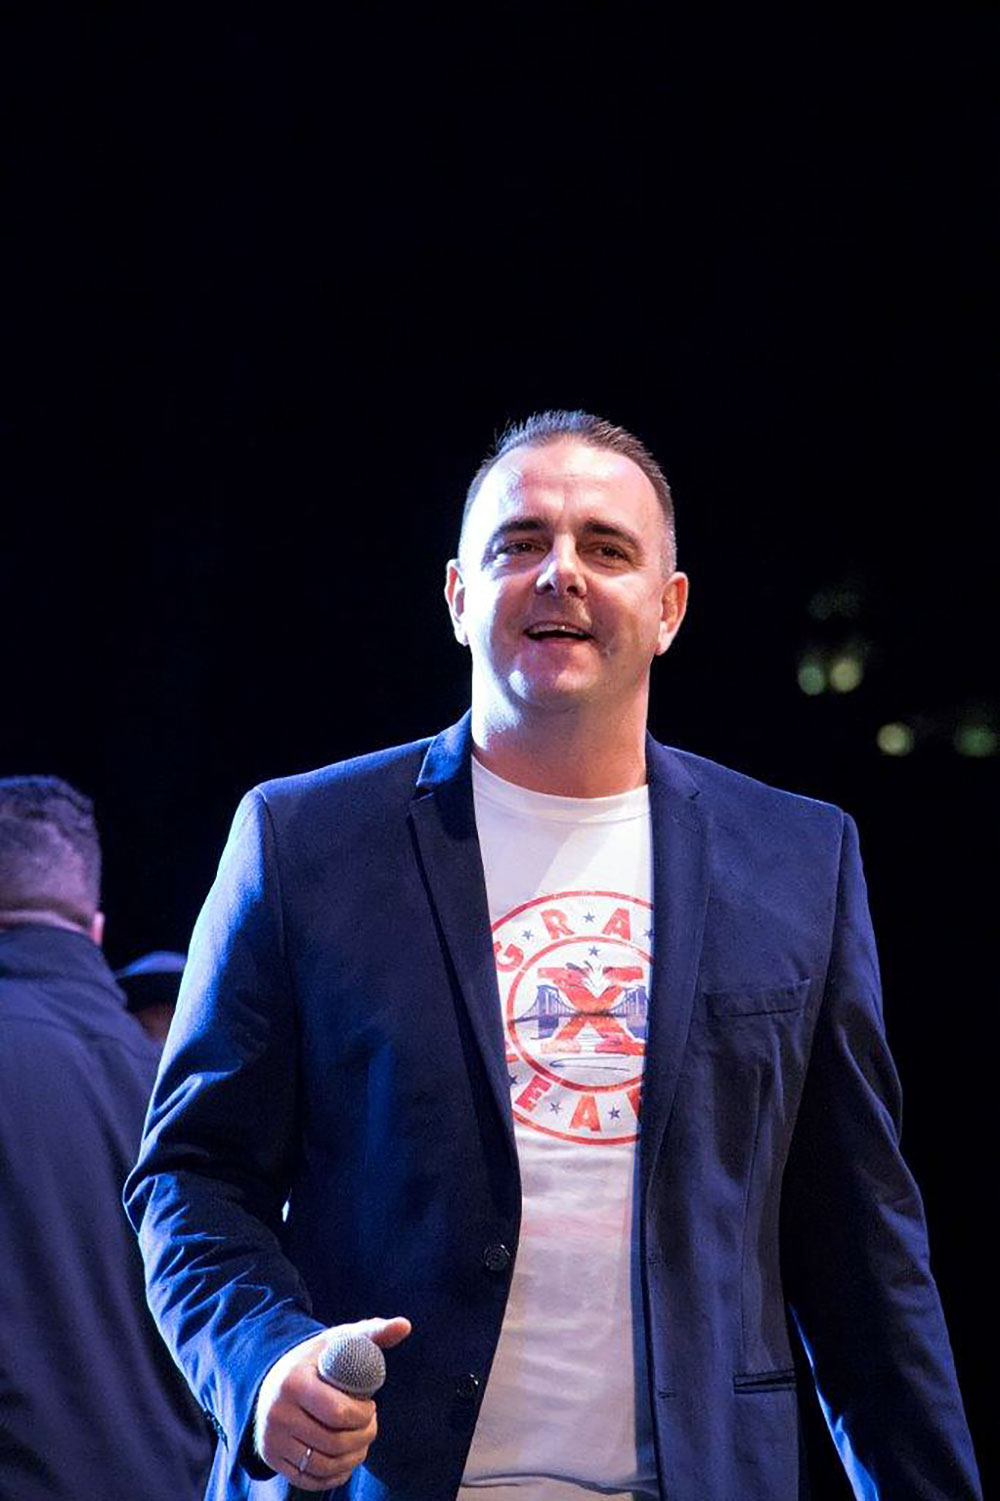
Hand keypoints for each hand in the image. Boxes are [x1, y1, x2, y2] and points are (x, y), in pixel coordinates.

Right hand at [254, 1315, 410, 1491]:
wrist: (271, 1378)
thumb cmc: (315, 1359)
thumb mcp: (338, 1340)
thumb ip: (372, 1332)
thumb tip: (405, 1325)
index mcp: (294, 1382)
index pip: (339, 1413)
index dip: (364, 1416)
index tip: (371, 1406)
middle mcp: (278, 1413)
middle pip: (334, 1443)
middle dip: (363, 1437)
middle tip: (370, 1425)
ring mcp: (272, 1439)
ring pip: (323, 1466)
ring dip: (352, 1459)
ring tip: (361, 1443)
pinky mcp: (272, 1458)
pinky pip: (308, 1480)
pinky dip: (333, 1476)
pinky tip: (344, 1462)